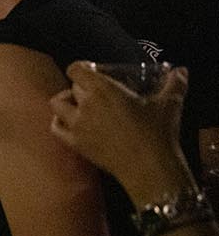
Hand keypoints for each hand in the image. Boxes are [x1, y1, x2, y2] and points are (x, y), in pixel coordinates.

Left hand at [50, 63, 190, 199]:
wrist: (149, 167)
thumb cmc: (157, 132)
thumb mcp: (169, 104)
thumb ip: (175, 84)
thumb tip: (181, 70)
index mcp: (103, 89)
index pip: (76, 69)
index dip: (82, 68)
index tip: (93, 71)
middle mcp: (85, 104)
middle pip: (73, 86)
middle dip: (82, 86)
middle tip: (98, 92)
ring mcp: (77, 125)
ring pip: (57, 104)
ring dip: (66, 101)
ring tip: (80, 105)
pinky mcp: (75, 143)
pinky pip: (55, 128)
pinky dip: (59, 123)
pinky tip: (70, 123)